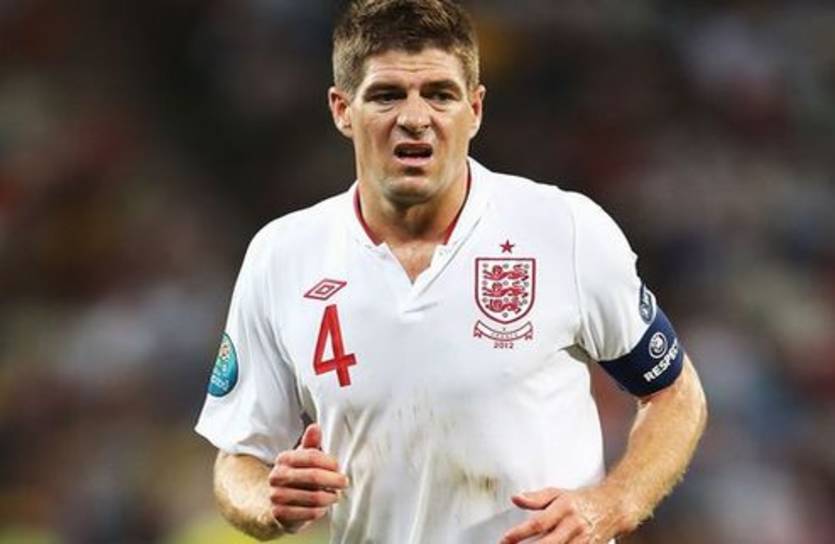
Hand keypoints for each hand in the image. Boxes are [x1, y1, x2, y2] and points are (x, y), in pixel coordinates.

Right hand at [268, 423, 348, 532]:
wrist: (277, 503)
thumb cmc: (297, 475)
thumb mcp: (303, 458)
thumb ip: (311, 443)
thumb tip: (315, 427)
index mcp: (284, 459)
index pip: (312, 457)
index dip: (329, 462)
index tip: (339, 467)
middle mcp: (276, 476)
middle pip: (313, 477)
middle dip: (334, 480)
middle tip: (344, 482)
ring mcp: (276, 496)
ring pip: (314, 497)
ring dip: (330, 497)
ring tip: (335, 495)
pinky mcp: (280, 515)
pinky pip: (310, 513)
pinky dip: (321, 510)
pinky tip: (324, 507)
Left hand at [500, 486, 621, 543]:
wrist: (613, 508)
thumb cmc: (582, 501)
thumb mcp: (558, 493)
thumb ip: (536, 498)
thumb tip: (516, 498)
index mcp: (565, 508)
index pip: (538, 523)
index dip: (520, 533)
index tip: (505, 540)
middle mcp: (574, 526)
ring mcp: (583, 541)